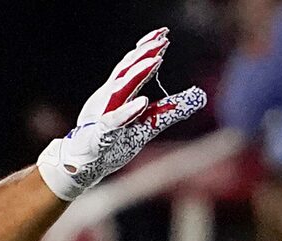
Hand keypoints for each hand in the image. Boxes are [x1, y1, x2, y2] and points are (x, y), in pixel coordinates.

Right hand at [35, 28, 207, 200]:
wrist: (82, 164)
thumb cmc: (113, 143)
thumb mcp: (148, 125)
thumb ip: (170, 110)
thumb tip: (199, 96)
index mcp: (119, 92)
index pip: (134, 65)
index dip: (148, 48)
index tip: (164, 34)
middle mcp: (110, 98)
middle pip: (128, 69)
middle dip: (145, 53)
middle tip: (163, 38)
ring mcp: (105, 113)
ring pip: (121, 88)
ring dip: (138, 73)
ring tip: (157, 60)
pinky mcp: (102, 134)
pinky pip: (115, 120)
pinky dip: (128, 111)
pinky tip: (142, 103)